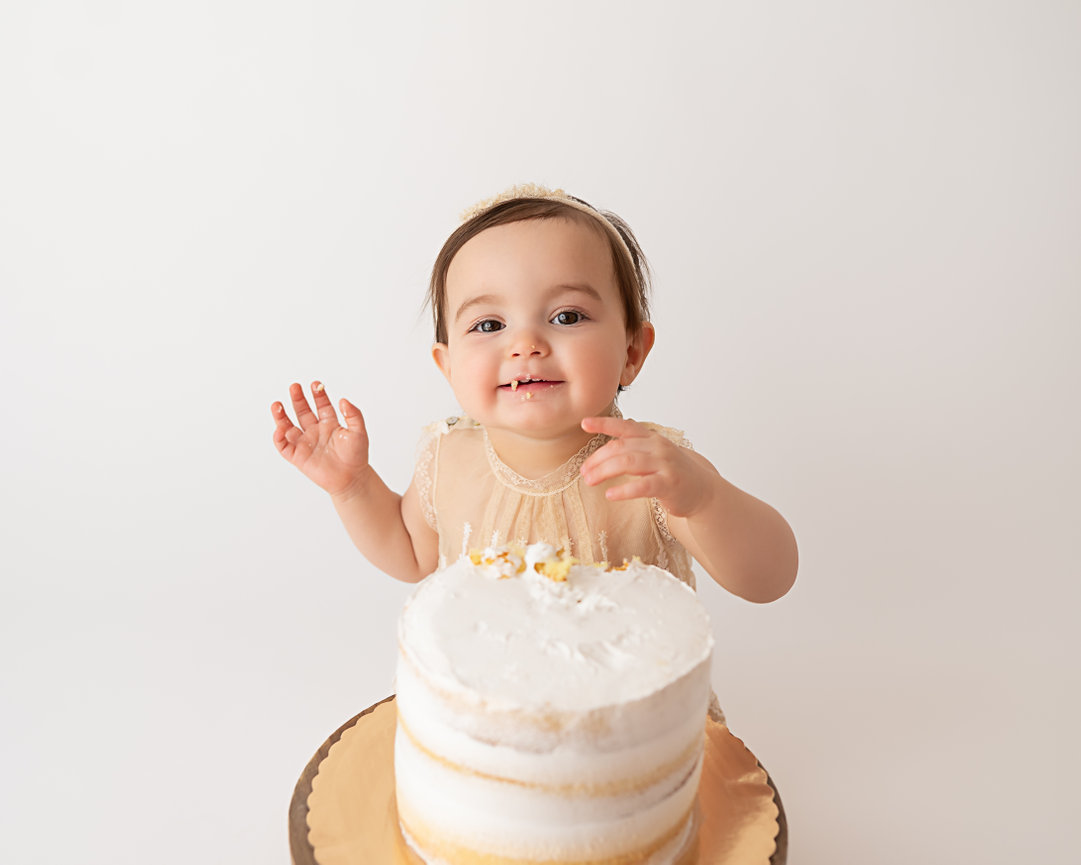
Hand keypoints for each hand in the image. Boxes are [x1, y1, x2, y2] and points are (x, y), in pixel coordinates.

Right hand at [271, 382, 371, 498]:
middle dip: (298, 399)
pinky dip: (278, 438)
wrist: (352, 479)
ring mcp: (305, 443)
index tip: (316, 384)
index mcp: (330, 424)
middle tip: (294, 387)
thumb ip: (353, 415)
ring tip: (277, 405)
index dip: (318, 394)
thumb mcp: (359, 432)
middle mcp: (315, 431)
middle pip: (303, 411)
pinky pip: (283, 446)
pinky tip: (279, 429)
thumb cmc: (356, 456)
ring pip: (288, 426)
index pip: (322, 405)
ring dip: (281, 416)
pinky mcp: (298, 457)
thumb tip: (343, 400)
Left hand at [579, 416, 712, 517]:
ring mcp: (665, 465)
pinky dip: (624, 490)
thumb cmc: (673, 473)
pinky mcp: (669, 484)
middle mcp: (658, 447)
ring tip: (590, 481)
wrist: (703, 491)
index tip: (585, 423)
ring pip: (628, 463)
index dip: (604, 423)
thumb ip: (634, 447)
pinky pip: (643, 486)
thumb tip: (606, 445)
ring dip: (605, 471)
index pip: (625, 427)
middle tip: (584, 472)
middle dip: (598, 459)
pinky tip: (610, 494)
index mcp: (652, 438)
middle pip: (621, 447)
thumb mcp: (654, 454)